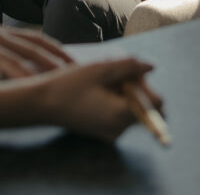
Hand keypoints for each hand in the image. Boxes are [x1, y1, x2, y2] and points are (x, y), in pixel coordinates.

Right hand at [38, 58, 162, 142]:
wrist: (43, 104)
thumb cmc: (70, 85)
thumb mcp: (100, 69)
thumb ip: (129, 66)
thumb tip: (152, 66)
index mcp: (121, 115)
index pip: (156, 104)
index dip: (146, 85)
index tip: (127, 74)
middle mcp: (120, 129)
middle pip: (145, 106)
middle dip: (135, 86)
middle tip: (113, 73)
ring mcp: (112, 133)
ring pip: (133, 109)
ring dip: (125, 92)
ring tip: (102, 80)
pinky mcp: (104, 132)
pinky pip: (121, 114)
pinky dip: (116, 100)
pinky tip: (98, 89)